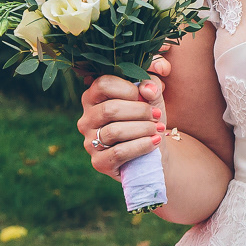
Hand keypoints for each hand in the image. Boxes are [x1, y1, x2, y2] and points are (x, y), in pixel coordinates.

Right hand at [77, 55, 169, 180]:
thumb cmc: (147, 120)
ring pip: (114, 131)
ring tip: (159, 128)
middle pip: (109, 109)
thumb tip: (147, 88)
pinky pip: (118, 152)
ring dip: (142, 128)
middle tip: (157, 115)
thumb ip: (153, 83)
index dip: (127, 88)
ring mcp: (89, 142)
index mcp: (93, 98)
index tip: (145, 95)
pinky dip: (141, 145)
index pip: (102, 84)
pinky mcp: (99, 162)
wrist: (152, 152)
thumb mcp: (153, 97)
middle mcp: (86, 119)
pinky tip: (155, 142)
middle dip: (139, 111)